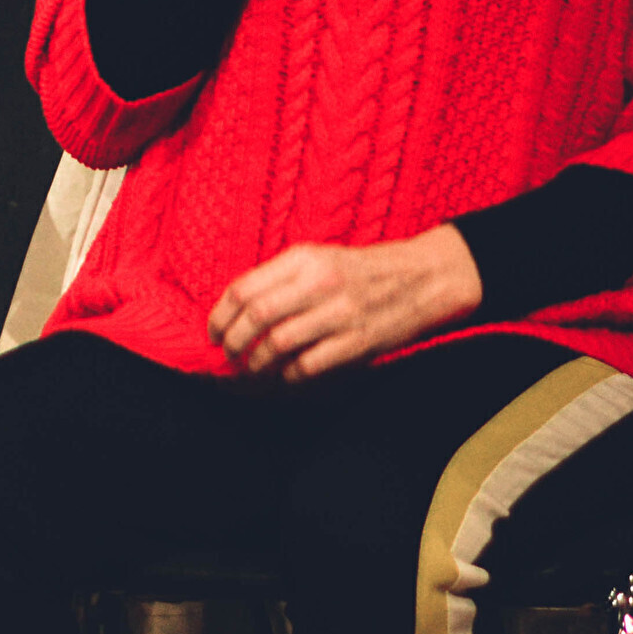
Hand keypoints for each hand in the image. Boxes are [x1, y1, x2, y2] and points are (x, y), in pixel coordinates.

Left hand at [207, 227, 481, 381]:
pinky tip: (284, 375)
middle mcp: (319, 283)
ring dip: (257, 362)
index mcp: (302, 258)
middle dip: (233, 341)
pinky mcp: (358, 342)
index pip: (245, 288)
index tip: (212, 333)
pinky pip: (310, 365)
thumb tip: (236, 308)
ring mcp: (340, 313)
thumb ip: (279, 277)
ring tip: (250, 368)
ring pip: (279, 343)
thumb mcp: (316, 258)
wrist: (420, 278)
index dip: (220, 315)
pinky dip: (289, 375)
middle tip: (226, 355)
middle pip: (257, 317)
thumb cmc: (358, 270)